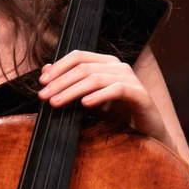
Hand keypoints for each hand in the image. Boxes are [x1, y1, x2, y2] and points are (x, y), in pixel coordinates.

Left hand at [39, 50, 157, 133]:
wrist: (147, 132)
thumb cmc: (117, 114)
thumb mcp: (88, 99)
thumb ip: (70, 85)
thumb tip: (45, 70)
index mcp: (106, 63)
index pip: (78, 56)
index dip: (58, 67)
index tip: (41, 82)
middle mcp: (119, 66)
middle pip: (84, 68)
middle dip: (60, 81)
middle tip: (44, 96)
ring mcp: (131, 78)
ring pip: (96, 78)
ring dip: (73, 90)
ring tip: (57, 102)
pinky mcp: (140, 94)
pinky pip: (117, 90)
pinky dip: (99, 96)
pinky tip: (85, 104)